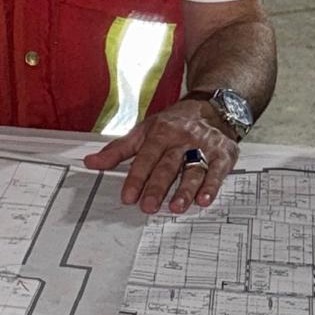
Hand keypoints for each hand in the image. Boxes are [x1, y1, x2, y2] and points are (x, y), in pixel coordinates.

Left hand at [83, 103, 238, 214]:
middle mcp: (183, 138)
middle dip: (158, 186)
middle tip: (148, 206)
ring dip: (185, 190)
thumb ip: (118, 150)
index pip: (146, 157)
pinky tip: (204, 199)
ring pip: (193, 169)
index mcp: (162, 132)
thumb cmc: (174, 123)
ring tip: (176, 207)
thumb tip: (91, 163)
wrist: (211, 107)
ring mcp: (204, 146)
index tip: (128, 196)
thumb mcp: (144, 131)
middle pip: (168, 165)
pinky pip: (217, 171)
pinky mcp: (223, 154)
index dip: (136, 177)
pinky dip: (212, 186)